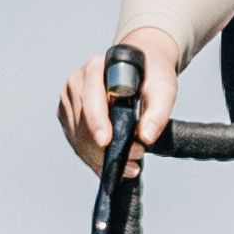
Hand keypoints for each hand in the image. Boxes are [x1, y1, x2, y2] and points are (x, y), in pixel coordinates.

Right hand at [47, 46, 151, 179]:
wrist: (144, 67)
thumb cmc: (153, 75)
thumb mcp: (164, 89)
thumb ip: (158, 112)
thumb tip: (146, 137)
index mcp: (96, 68)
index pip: (91, 98)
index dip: (97, 122)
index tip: (106, 142)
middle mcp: (77, 81)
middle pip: (83, 124)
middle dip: (106, 148)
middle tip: (135, 159)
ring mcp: (69, 99)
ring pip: (78, 138)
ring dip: (101, 157)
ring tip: (130, 165)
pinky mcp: (68, 115)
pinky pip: (77, 143)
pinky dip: (94, 158)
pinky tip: (113, 165)